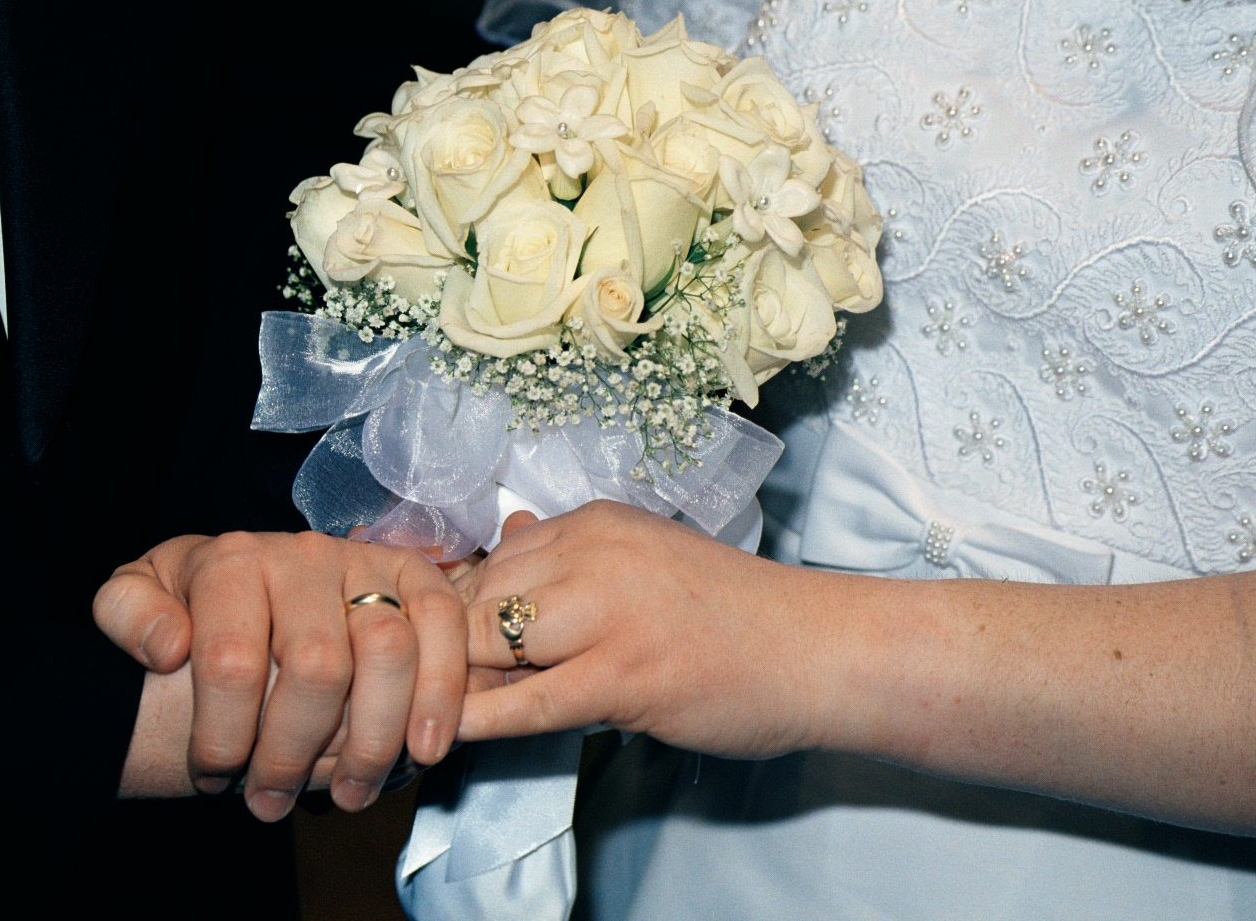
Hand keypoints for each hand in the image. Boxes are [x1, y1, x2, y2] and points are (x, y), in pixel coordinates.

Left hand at [94, 532, 466, 817]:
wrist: (249, 577)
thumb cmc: (193, 602)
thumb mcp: (135, 597)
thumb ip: (127, 614)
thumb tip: (169, 647)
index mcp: (232, 560)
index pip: (232, 660)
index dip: (223, 736)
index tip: (212, 778)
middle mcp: (305, 554)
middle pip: (317, 666)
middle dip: (294, 753)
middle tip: (271, 800)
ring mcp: (366, 564)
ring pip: (389, 650)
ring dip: (373, 740)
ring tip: (349, 793)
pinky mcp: (416, 577)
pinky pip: (444, 625)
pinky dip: (443, 690)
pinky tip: (424, 748)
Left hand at [458, 502, 839, 757]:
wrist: (817, 649)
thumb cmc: (734, 613)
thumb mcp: (645, 559)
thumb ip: (572, 555)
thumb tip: (502, 537)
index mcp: (595, 522)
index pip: (491, 562)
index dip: (463, 611)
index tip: (453, 649)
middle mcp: (593, 553)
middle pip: (478, 599)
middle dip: (450, 648)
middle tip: (439, 687)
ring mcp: (607, 612)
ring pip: (487, 643)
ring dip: (456, 682)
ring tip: (438, 713)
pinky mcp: (623, 674)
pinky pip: (527, 702)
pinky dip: (479, 719)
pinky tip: (451, 733)